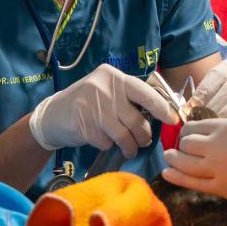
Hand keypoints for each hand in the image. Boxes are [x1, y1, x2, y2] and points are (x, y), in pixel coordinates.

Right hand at [29, 64, 178, 156]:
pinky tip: (104, 140)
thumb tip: (163, 113)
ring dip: (130, 146)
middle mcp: (104, 88)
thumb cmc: (91, 103)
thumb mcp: (110, 91)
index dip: (162, 109)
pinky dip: (108, 145)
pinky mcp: (82, 125)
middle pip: (136, 119)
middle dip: (144, 135)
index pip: (145, 93)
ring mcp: (92, 107)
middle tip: (144, 141)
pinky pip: (106, 142)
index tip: (173, 120)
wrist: (53, 114)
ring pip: (123, 134)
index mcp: (115, 77)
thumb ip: (131, 98)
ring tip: (130, 148)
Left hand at [162, 117, 226, 202]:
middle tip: (179, 148)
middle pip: (186, 143)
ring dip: (174, 160)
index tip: (188, 136)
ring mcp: (220, 168)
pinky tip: (169, 174)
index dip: (188, 131)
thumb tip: (215, 137)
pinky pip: (192, 182)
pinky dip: (177, 177)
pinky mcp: (225, 188)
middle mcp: (220, 145)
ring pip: (183, 162)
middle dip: (180, 145)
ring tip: (170, 158)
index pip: (195, 126)